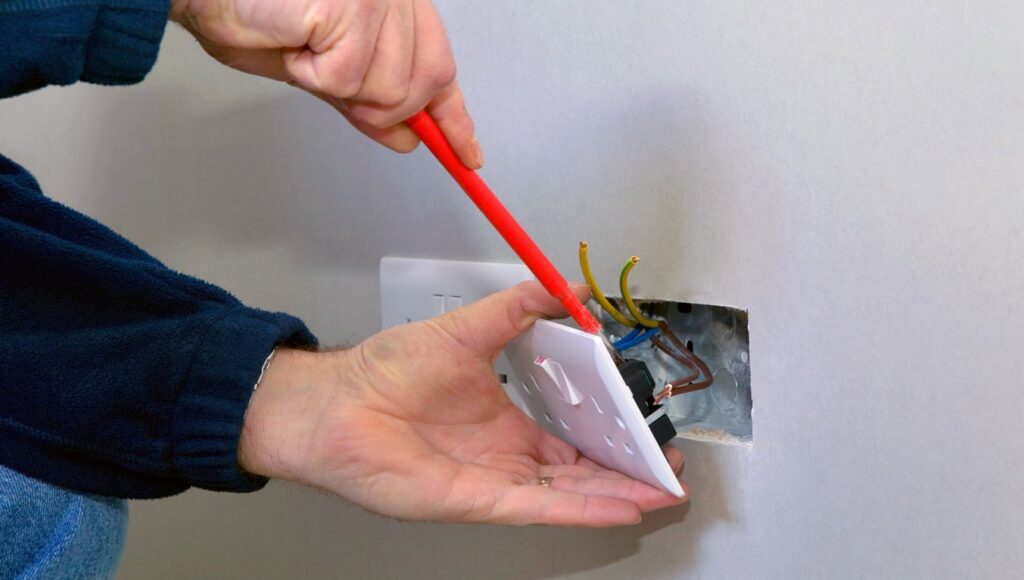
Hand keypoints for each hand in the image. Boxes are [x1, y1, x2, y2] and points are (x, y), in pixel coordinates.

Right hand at [170, 0, 481, 166]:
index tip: (468, 155)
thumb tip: (409, 138)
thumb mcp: (325, 73)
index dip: (455, 120)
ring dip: (340, 87)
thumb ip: (371, 103)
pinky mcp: (354, 7)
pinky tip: (297, 45)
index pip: (442, 70)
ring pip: (389, 89)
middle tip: (334, 80)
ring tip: (307, 51)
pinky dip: (315, 75)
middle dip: (382, 105)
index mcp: (397, 7)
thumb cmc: (257, 18)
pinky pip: (350, 78)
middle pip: (424, 86)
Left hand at [238, 282, 687, 526]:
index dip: (612, 433)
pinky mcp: (478, 500)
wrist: (334, 402)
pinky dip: (583, 508)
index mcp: (507, 418)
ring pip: (570, 492)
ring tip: (661, 490)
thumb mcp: (467, 328)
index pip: (574, 434)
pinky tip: (620, 506)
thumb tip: (566, 287)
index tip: (645, 426)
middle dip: (627, 470)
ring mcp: (494, 480)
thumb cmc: (385, 370)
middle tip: (668, 466)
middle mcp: (505, 454)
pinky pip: (541, 507)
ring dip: (617, 492)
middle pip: (581, 470)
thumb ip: (518, 307)